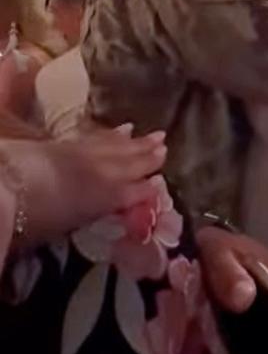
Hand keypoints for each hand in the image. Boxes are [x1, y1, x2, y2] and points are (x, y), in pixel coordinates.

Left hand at [2, 126, 166, 243]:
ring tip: (155, 135)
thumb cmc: (34, 218)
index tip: (161, 184)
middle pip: (128, 164)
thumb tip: (105, 207)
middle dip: (148, 158)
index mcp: (104, 196)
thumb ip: (90, 213)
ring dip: (136, 143)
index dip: (147, 189)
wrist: (7, 185)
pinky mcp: (67, 143)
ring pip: (117, 147)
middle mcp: (101, 173)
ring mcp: (85, 154)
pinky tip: (123, 128)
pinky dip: (112, 134)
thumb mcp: (67, 225)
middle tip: (166, 148)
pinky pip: (98, 137)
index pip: (131, 192)